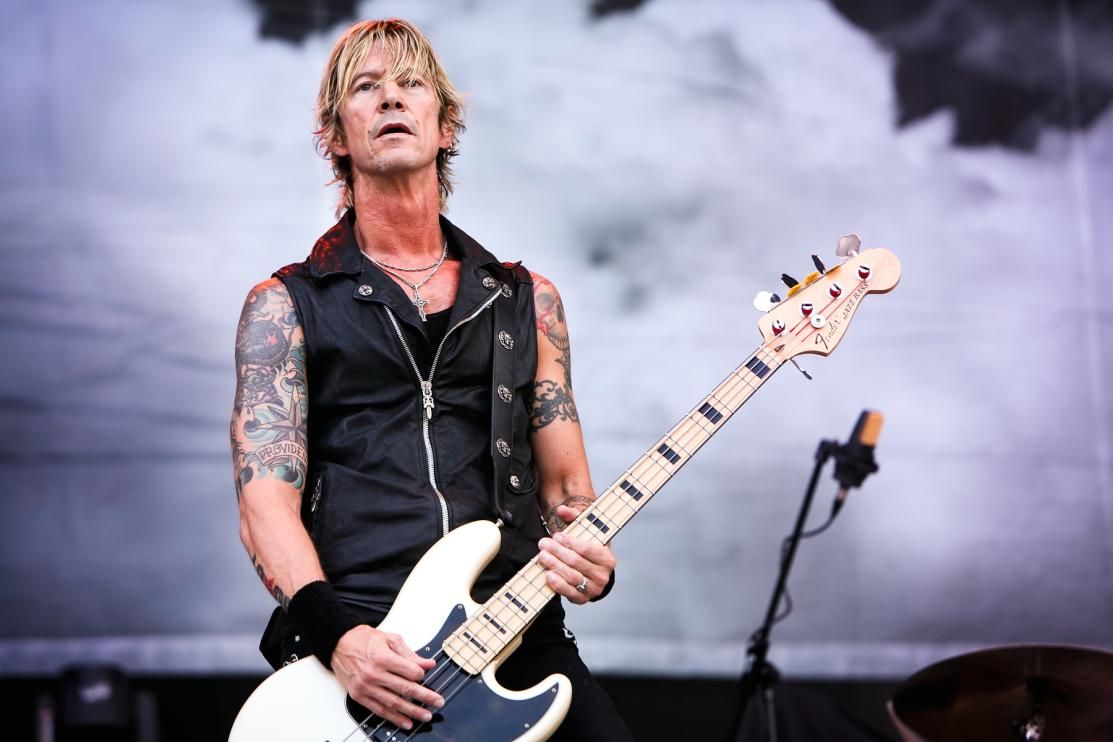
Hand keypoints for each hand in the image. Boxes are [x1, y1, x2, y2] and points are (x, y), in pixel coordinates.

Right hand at [330, 625, 444, 730]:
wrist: (339, 643)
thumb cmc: (363, 639)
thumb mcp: (389, 639)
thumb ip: (410, 654)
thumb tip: (427, 663)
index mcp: (382, 658)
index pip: (410, 672)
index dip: (421, 674)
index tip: (424, 674)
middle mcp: (374, 674)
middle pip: (405, 689)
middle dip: (425, 697)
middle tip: (437, 702)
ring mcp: (366, 687)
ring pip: (394, 703)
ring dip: (412, 711)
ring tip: (425, 715)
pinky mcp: (359, 696)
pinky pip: (379, 710)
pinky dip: (394, 718)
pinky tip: (406, 722)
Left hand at [538, 504, 616, 603]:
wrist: (593, 573)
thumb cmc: (588, 550)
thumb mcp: (585, 532)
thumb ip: (574, 518)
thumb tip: (562, 510)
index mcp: (607, 558)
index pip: (586, 549)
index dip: (570, 542)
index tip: (556, 536)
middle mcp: (603, 575)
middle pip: (576, 562)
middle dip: (557, 552)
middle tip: (543, 544)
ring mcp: (594, 589)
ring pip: (571, 576)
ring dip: (554, 565)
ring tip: (542, 556)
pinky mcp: (583, 599)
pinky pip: (569, 592)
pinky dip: (557, 584)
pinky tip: (548, 574)